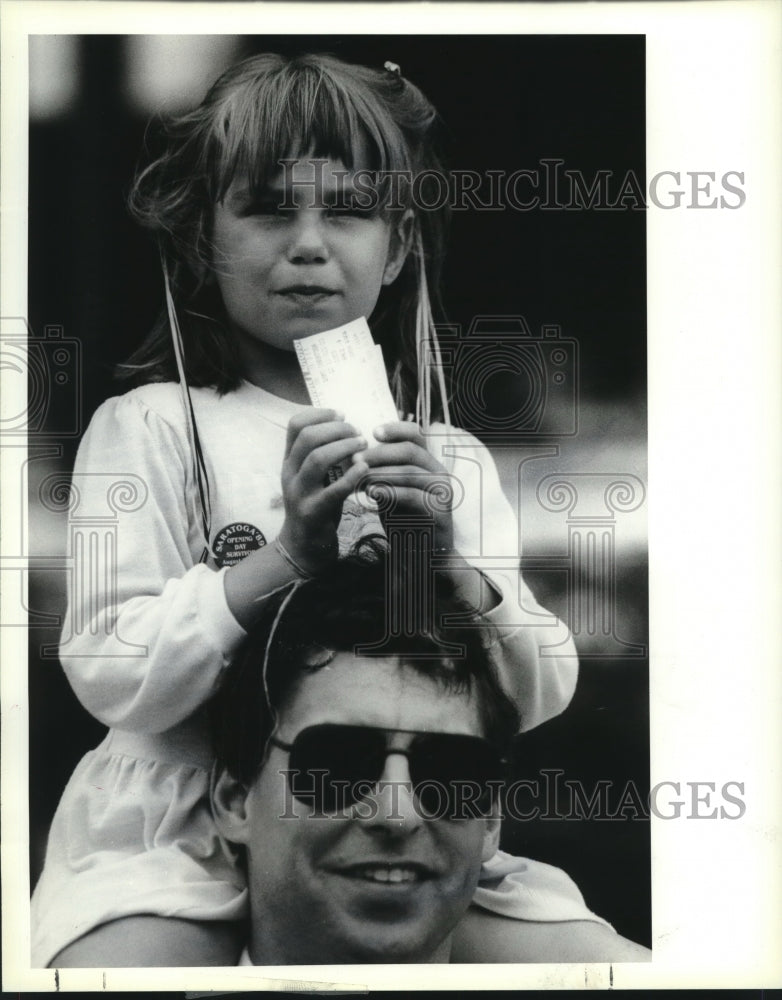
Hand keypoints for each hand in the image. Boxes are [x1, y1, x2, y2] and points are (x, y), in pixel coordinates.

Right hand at [278, 408, 368, 574]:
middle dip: (337, 429)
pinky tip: (365, 469)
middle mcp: (290, 473)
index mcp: (290, 460)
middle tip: (357, 432)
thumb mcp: (312, 476)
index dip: (319, 414)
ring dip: (344, 447)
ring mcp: (300, 493)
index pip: (295, 425)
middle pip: (308, 438)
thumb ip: (321, 453)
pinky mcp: (313, 512)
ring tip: (363, 445)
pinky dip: (351, 477)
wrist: (302, 546)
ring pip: (317, 459)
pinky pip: (333, 491)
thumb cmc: (316, 504)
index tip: (342, 414)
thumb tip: (346, 426)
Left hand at [356, 420, 455, 554]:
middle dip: (380, 453)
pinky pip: (413, 496)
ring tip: (359, 477)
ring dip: (381, 473)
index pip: (416, 435)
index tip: (372, 432)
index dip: (395, 429)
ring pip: (411, 472)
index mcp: (428, 462)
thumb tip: (354, 454)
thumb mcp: (390, 489)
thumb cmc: (403, 517)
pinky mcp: (440, 511)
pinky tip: (372, 494)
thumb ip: (380, 472)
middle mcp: (439, 472)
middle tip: (355, 459)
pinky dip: (391, 493)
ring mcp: (442, 491)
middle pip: (410, 450)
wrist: (421, 552)